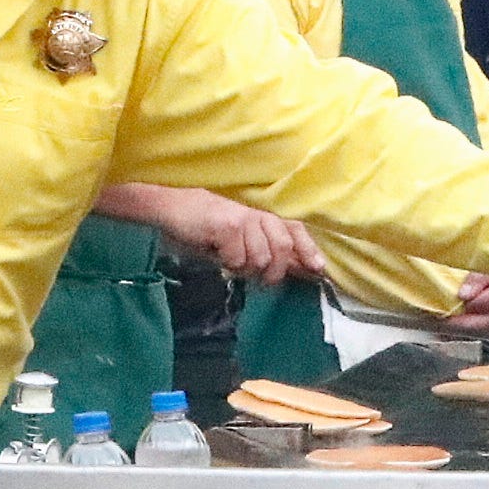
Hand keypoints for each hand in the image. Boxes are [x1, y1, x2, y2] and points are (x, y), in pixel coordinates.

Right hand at [148, 189, 325, 286]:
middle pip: (281, 249)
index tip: (319, 269)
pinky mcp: (229, 224)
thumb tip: (292, 269)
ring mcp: (243, 217)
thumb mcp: (235, 241)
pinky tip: (214, 251)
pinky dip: (225, 262)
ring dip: (242, 267)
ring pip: (260, 259)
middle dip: (272, 272)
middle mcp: (257, 213)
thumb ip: (261, 251)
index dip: (308, 249)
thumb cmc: (200, 228)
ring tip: (226, 258)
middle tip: (259, 280)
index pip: (292, 229)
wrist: (168, 208)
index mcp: (261, 215)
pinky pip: (237, 259)